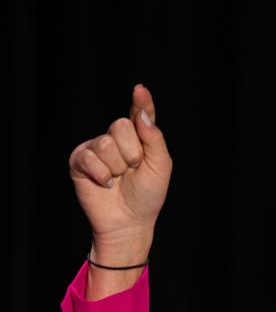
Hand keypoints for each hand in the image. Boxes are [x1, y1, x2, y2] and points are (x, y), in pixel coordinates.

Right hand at [68, 84, 171, 255]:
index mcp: (139, 138)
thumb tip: (140, 114)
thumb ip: (154, 139)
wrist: (128, 221)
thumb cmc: (147, 195)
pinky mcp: (80, 160)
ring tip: (119, 178)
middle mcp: (116, 139)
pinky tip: (106, 184)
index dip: (141, 102)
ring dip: (117, 167)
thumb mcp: (160, 166)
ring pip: (106, 143)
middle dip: (132, 153)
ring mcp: (97, 148)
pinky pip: (90, 158)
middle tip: (133, 170)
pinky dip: (102, 175)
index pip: (140, 114)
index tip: (140, 90)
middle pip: (121, 126)